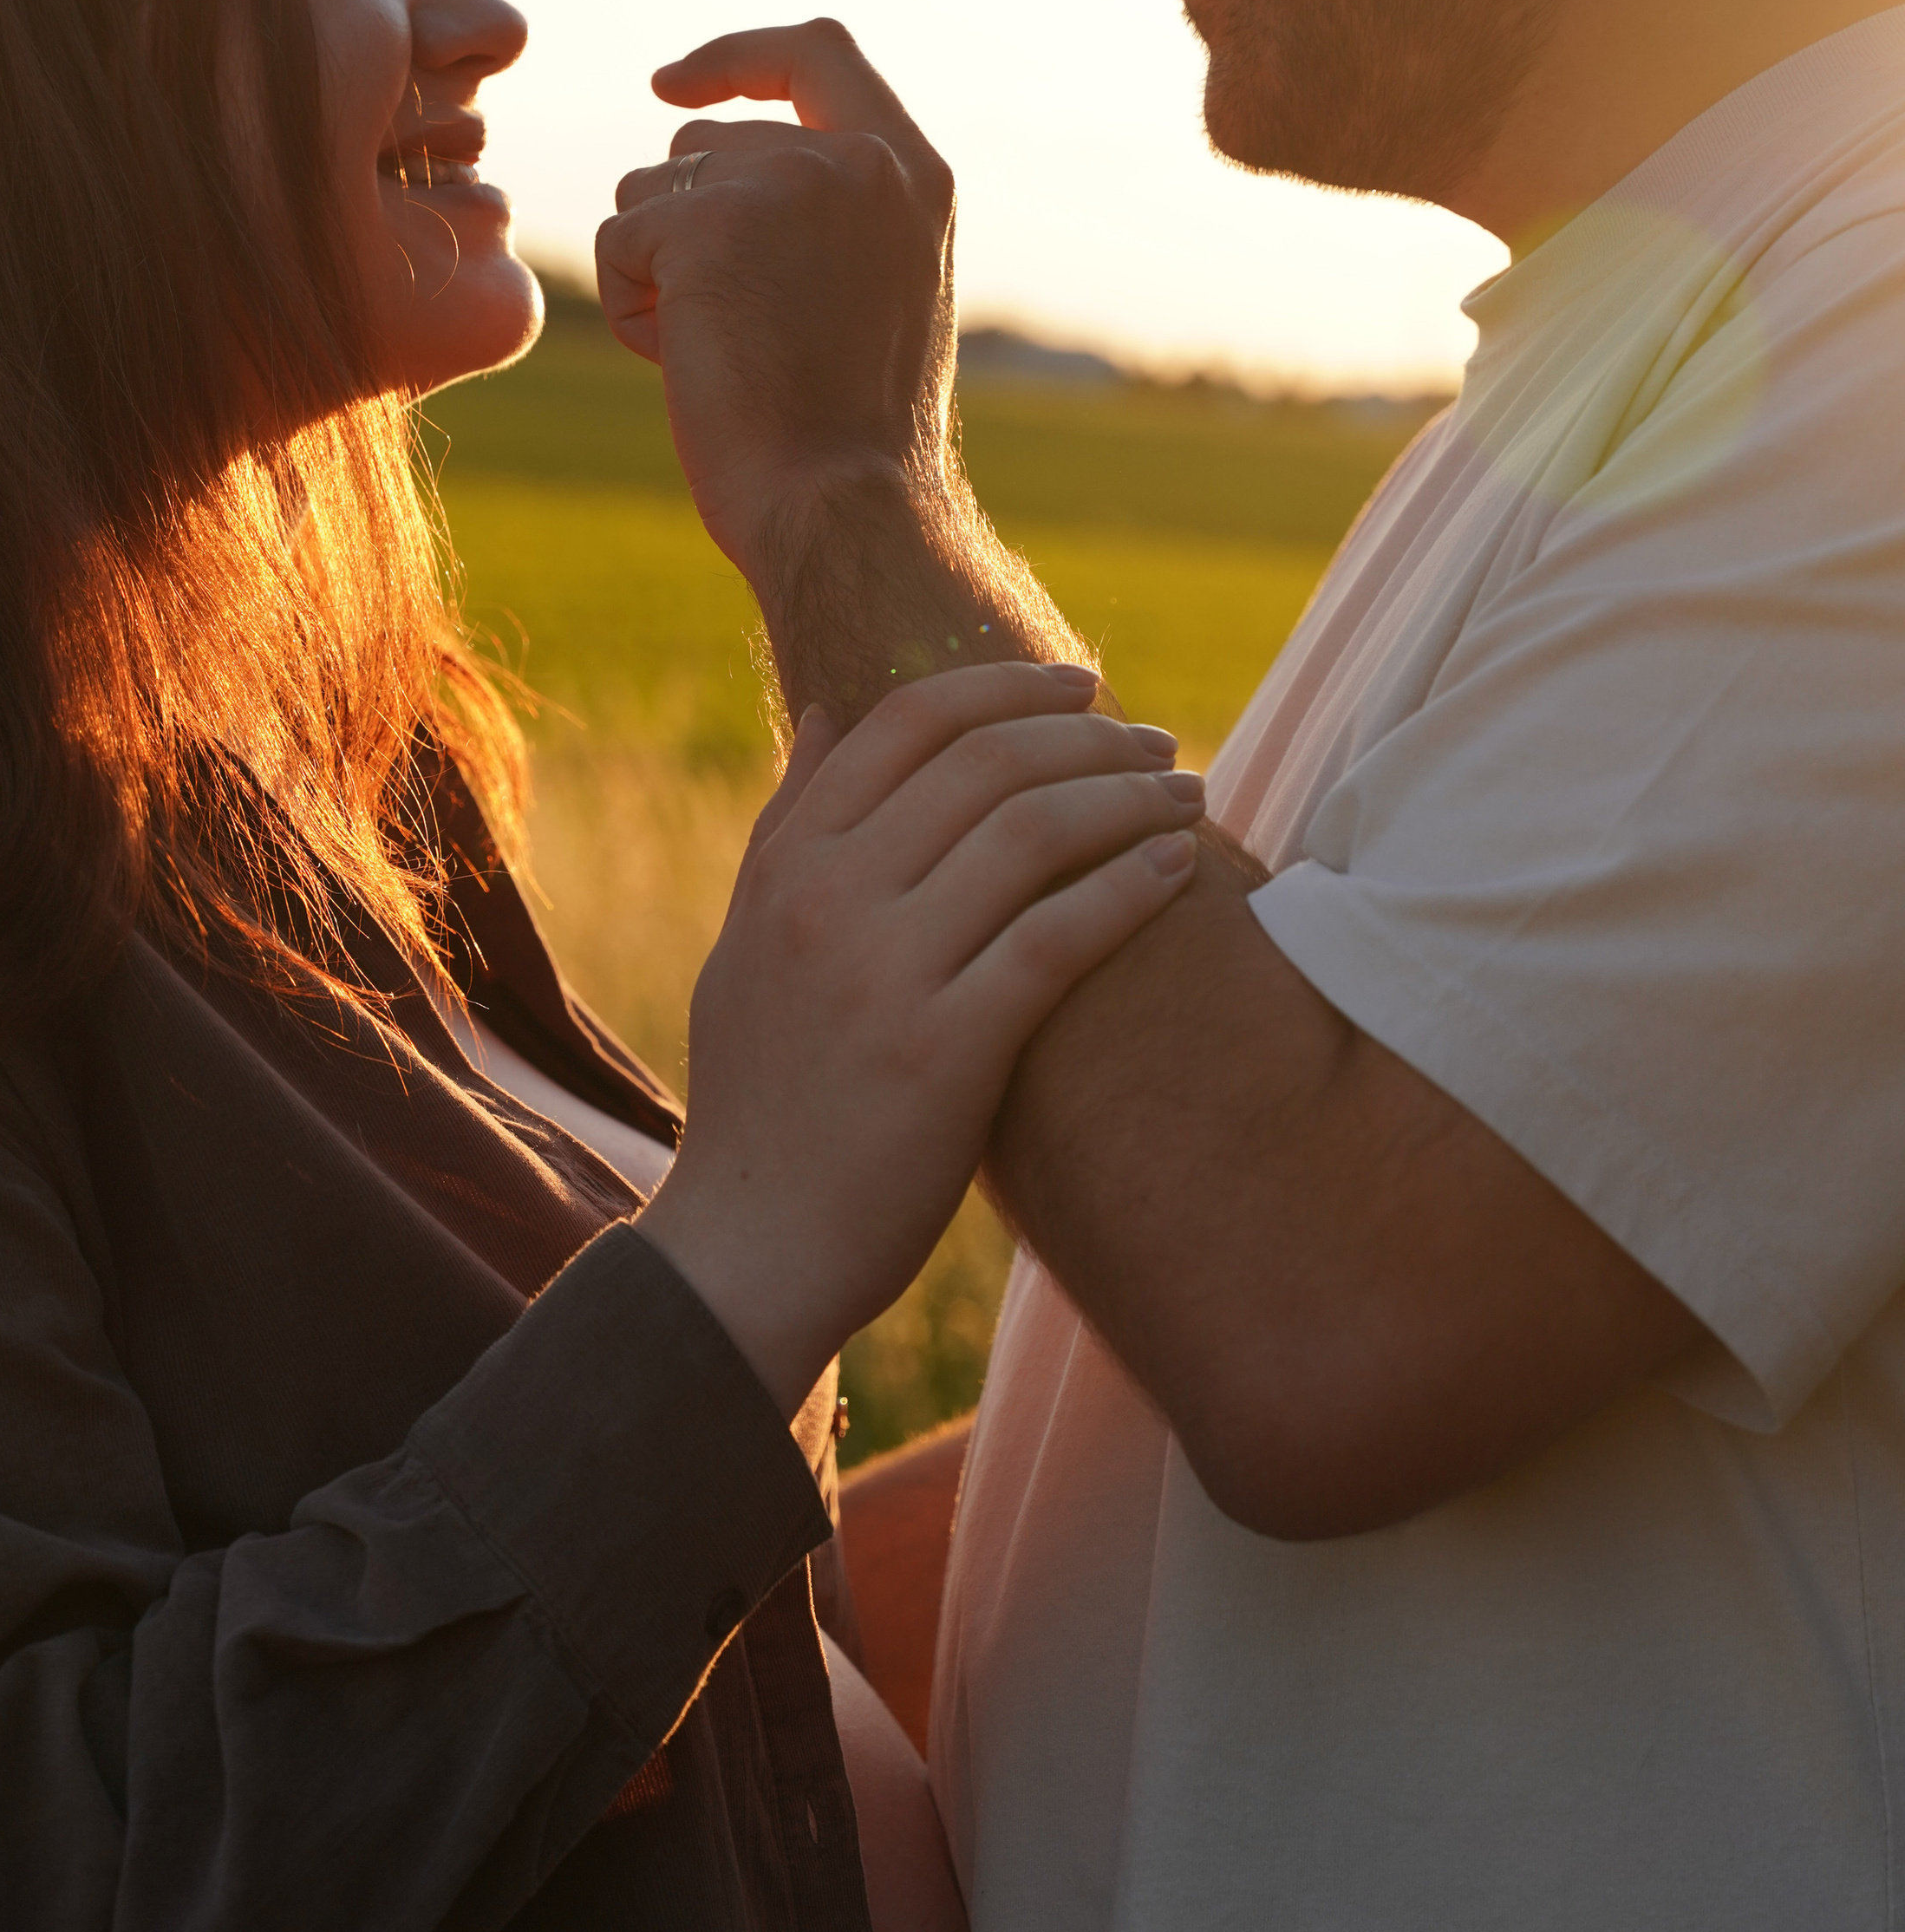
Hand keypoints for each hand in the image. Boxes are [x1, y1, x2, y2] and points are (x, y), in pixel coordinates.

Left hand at [595, 18, 955, 578]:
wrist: (844, 509)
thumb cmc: (850, 438)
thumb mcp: (879, 294)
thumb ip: (830, 213)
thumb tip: (707, 166)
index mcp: (913, 175)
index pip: (819, 53)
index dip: (737, 59)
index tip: (671, 86)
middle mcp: (857, 159)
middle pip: (704, 144)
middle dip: (682, 230)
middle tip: (728, 334)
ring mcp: (784, 181)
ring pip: (649, 190)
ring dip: (656, 273)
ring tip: (718, 354)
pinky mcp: (708, 222)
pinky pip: (618, 240)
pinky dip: (630, 308)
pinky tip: (686, 365)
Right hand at [639, 661, 1205, 1414]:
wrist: (749, 1245)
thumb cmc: (762, 1100)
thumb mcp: (746, 945)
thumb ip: (786, 828)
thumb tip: (827, 714)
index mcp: (787, 867)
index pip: (905, 723)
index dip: (1005, 686)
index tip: (1079, 686)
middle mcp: (828, 901)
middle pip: (984, 764)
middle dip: (1088, 735)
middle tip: (1156, 740)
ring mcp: (884, 973)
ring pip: (1030, 833)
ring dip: (1126, 798)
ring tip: (1185, 793)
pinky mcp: (944, 1052)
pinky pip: (1055, 937)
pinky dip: (1126, 888)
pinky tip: (1174, 872)